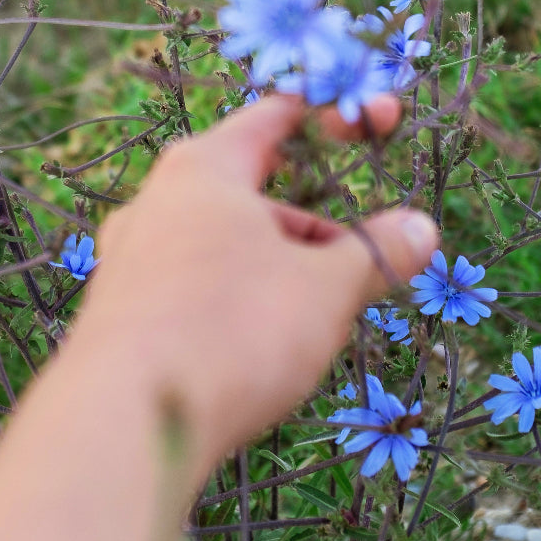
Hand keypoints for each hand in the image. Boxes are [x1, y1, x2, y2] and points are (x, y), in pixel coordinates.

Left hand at [81, 93, 438, 472]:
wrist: (124, 425)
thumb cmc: (232, 331)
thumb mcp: (326, 289)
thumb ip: (376, 253)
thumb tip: (422, 228)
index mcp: (204, 167)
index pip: (276, 116)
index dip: (334, 117)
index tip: (379, 126)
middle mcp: (156, 200)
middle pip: (252, 191)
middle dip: (311, 226)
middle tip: (355, 266)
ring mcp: (129, 258)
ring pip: (223, 246)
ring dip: (276, 269)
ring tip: (314, 320)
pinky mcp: (119, 314)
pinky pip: (191, 289)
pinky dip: (234, 303)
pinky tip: (259, 351)